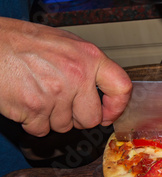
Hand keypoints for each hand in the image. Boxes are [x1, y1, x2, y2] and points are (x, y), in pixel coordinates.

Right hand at [0, 17, 131, 136]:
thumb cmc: (20, 42)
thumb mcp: (64, 44)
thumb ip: (86, 66)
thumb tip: (102, 90)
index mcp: (88, 57)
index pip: (121, 87)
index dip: (116, 106)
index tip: (108, 114)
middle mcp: (77, 75)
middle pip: (92, 119)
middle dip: (77, 118)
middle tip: (62, 104)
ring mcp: (57, 93)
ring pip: (65, 126)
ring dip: (52, 118)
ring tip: (38, 95)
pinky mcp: (36, 108)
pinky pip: (41, 129)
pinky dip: (32, 122)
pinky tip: (26, 102)